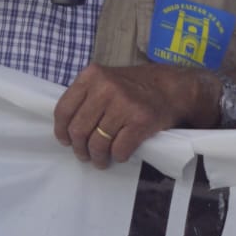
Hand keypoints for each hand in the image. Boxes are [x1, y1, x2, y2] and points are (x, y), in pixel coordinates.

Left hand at [53, 63, 208, 168]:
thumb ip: (86, 95)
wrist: (173, 88)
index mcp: (92, 75)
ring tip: (101, 160)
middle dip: (80, 149)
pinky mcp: (140, 121)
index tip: (66, 141)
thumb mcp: (106, 79)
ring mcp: (124, 104)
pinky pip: (119, 149)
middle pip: (79, 130)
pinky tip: (120, 154)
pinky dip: (118, 156)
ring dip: (98, 157)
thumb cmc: (136, 86)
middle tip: (85, 155)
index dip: (62, 130)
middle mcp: (106, 87)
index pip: (63, 109)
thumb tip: (66, 127)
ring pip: (98, 143)